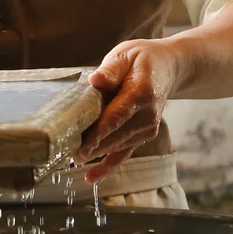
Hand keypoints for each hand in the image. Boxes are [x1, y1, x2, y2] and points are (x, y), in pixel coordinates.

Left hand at [76, 39, 180, 182]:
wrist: (168, 68)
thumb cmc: (141, 60)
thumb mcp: (125, 55)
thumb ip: (110, 70)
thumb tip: (95, 81)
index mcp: (141, 93)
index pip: (116, 117)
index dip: (97, 134)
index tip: (80, 146)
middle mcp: (147, 115)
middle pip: (114, 136)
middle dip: (90, 147)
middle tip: (64, 151)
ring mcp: (147, 128)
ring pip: (116, 147)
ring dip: (94, 154)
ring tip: (70, 157)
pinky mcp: (143, 136)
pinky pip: (124, 154)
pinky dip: (107, 167)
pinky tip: (91, 178)